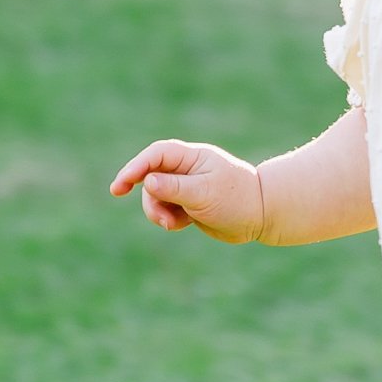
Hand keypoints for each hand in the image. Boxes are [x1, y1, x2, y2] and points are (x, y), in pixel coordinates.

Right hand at [110, 138, 264, 240]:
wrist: (261, 216)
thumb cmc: (237, 199)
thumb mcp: (204, 194)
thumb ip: (174, 187)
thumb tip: (147, 181)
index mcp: (192, 156)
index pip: (156, 156)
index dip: (135, 168)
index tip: (120, 186)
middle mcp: (187, 168)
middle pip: (150, 178)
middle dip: (150, 199)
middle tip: (161, 220)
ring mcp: (186, 186)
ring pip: (155, 196)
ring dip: (158, 212)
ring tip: (173, 225)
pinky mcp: (188, 203)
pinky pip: (166, 209)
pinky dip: (168, 219)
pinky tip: (182, 225)